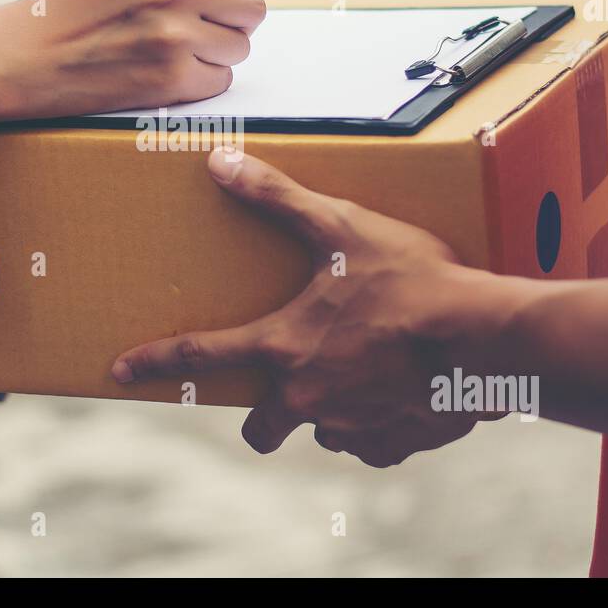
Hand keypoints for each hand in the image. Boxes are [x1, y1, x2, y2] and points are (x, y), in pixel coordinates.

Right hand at [0, 0, 265, 142]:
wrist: (24, 58)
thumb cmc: (66, 7)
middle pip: (250, 5)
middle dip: (229, 17)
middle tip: (199, 26)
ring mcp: (175, 36)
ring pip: (238, 46)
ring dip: (214, 52)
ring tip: (173, 51)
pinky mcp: (172, 79)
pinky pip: (219, 80)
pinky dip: (199, 82)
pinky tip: (164, 73)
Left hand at [111, 150, 517, 466]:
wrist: (487, 340)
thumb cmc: (414, 282)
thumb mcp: (342, 228)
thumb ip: (278, 198)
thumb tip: (220, 163)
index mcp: (284, 349)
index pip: (199, 357)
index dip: (153, 362)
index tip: (120, 371)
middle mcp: (308, 397)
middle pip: (261, 428)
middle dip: (261, 418)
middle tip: (281, 389)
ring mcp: (350, 426)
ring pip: (321, 431)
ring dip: (328, 409)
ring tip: (359, 372)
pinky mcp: (393, 443)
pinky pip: (371, 444)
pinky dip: (376, 424)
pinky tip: (397, 390)